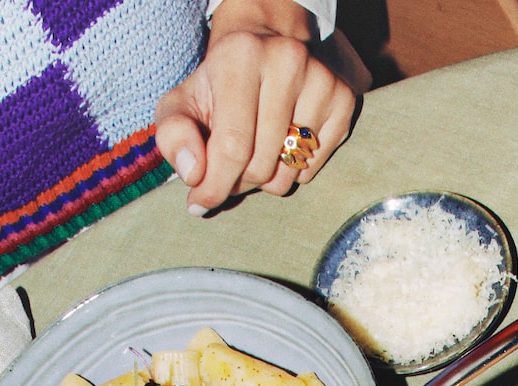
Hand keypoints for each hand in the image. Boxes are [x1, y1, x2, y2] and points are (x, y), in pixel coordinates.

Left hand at [154, 0, 356, 214]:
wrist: (260, 52)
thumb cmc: (217, 89)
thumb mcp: (181, 105)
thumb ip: (173, 136)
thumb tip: (194, 174)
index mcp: (241, 56)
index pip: (232, 147)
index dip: (214, 186)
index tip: (200, 202)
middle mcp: (287, 61)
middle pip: (261, 166)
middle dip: (238, 180)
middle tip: (229, 167)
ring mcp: (321, 80)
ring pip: (288, 174)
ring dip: (265, 179)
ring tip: (255, 153)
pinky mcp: (343, 100)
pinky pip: (312, 170)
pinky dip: (292, 171)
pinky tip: (281, 146)